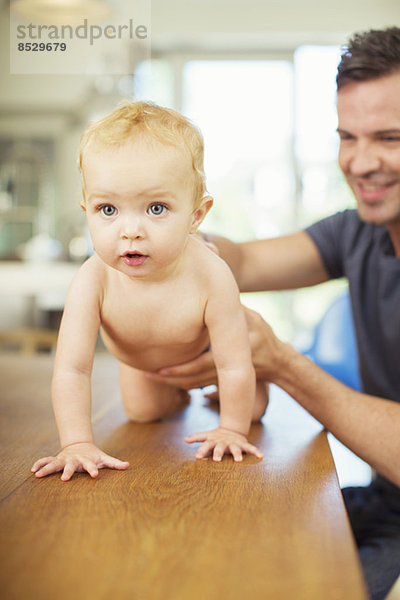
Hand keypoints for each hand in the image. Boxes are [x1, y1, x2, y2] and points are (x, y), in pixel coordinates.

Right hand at [31, 442, 129, 480]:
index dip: (93, 469)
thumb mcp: (104, 458)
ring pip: (55, 463)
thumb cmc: (93, 455)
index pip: (91, 465)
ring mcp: (64, 459)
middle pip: (71, 466)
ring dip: (47, 469)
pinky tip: (33, 470)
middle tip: (65, 479)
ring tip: (38, 475)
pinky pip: (46, 461)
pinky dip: (40, 464)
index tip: (95, 475)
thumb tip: (128, 465)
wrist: (81, 444)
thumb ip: (115, 463)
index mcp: (86, 460)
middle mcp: (74, 460)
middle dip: (68, 471)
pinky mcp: (57, 459)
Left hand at [147, 306, 284, 389]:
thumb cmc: (261, 332)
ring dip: (175, 381)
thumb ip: (228, 307)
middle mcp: (240, 357)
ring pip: (199, 382)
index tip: (162, 356)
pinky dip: (185, 384)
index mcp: (243, 338)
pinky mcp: (230, 383)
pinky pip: (203, 386)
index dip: (185, 360)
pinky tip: (169, 379)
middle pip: (200, 372)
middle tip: (150, 372)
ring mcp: (237, 372)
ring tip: (153, 375)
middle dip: (174, 374)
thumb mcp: (249, 315)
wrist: (279, 361)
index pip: (209, 353)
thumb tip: (204, 285)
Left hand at [184, 427, 262, 461]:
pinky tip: (260, 456)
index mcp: (213, 441)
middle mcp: (223, 442)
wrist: (232, 429)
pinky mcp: (243, 444)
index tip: (197, 457)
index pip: (206, 445)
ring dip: (237, 453)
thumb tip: (185, 439)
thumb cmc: (216, 436)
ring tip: (238, 460)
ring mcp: (233, 443)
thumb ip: (196, 437)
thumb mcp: (207, 436)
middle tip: (216, 460)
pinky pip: (250, 448)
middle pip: (220, 447)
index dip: (201, 451)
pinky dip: (255, 451)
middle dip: (218, 453)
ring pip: (235, 448)